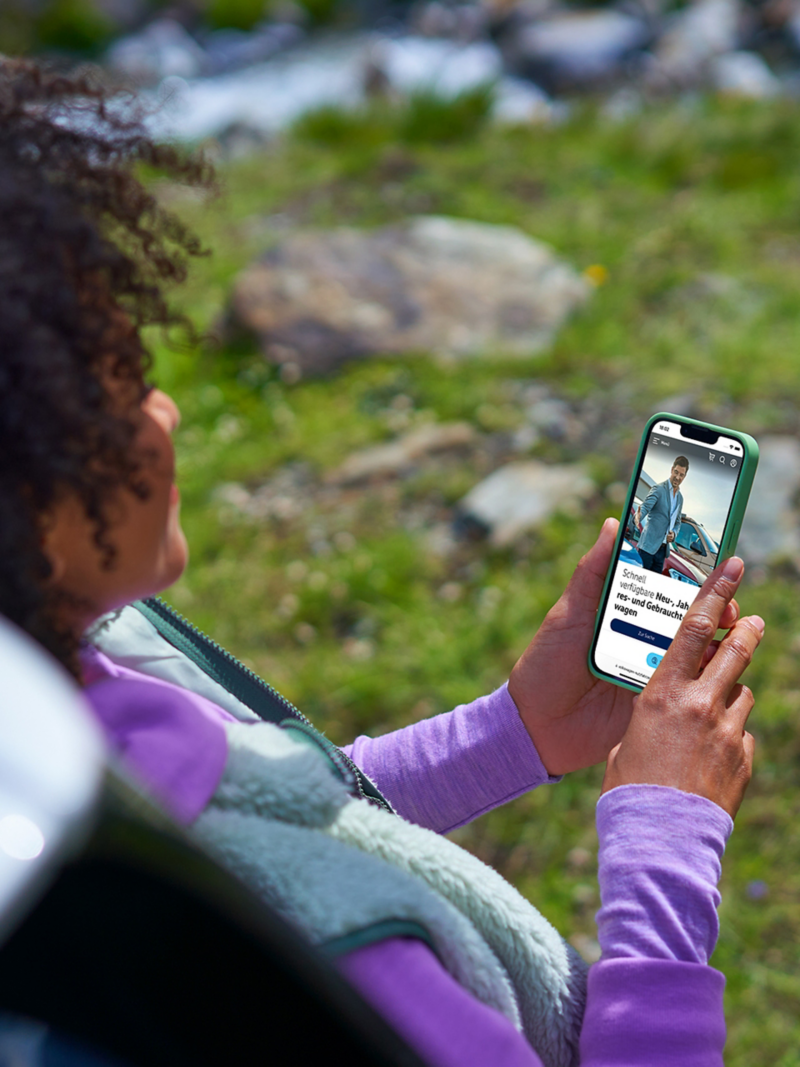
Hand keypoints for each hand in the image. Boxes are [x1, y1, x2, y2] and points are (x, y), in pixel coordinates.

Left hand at [508, 519, 740, 775]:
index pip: (667, 591)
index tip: (717, 567)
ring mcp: (652, 671)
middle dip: (716, 608)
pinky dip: (704, 676)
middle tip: (727, 607)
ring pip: (697, 652)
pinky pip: (688, 687)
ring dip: (717, 641)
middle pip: (691, 619)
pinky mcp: (657, 702)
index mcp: (625, 615)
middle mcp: (644, 640)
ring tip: (728, 632)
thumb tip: (613, 524)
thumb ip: (592, 573)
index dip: (694, 579)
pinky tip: (714, 667)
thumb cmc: (545, 664)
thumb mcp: (568, 614)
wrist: (536, 725)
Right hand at [602, 556, 761, 818]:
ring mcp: (728, 732)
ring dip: (732, 694)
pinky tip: (712, 756)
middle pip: (735, 652)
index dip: (716, 592)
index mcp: (664, 692)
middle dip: (747, 631)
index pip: (695, 628)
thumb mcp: (629, 735)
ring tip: (715, 710)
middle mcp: (701, 704)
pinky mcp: (743, 760)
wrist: (658, 837)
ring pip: (742, 695)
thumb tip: (667, 705)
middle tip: (754, 620)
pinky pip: (742, 735)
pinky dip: (731, 735)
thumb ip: (652, 711)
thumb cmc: (628, 786)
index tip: (732, 567)